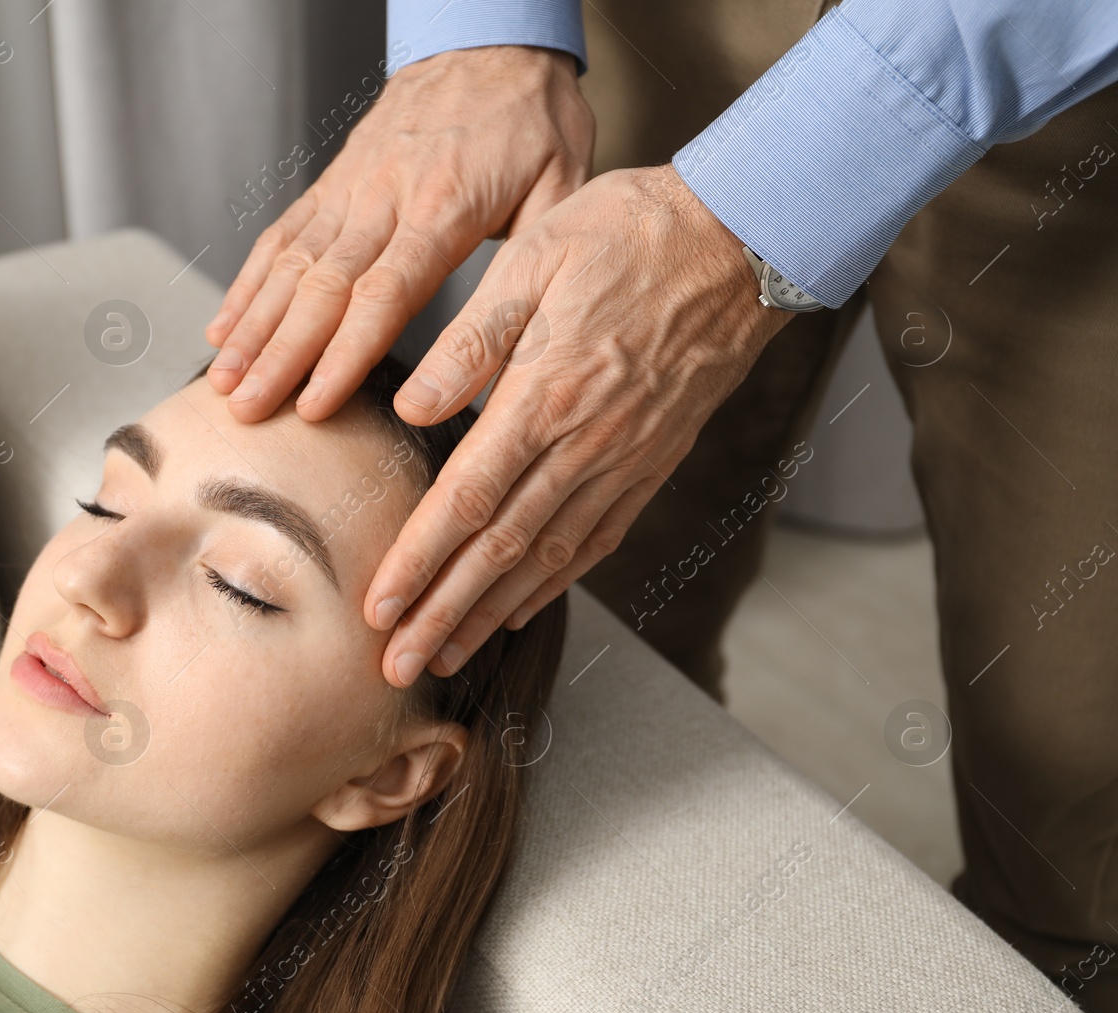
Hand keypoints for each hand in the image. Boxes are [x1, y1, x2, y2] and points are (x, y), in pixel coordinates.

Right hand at [202, 44, 593, 414]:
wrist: (490, 39)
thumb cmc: (531, 116)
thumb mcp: (563, 184)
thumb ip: (539, 263)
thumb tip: (530, 344)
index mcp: (443, 207)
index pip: (384, 292)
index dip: (344, 352)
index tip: (314, 402)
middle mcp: (384, 197)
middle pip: (321, 287)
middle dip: (279, 355)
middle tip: (245, 408)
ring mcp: (350, 188)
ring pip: (290, 263)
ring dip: (252, 327)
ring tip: (223, 382)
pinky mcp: (333, 182)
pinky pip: (282, 235)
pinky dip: (247, 283)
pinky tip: (224, 328)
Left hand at [373, 164, 792, 685]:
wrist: (742, 242)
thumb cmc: (628, 235)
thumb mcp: (535, 258)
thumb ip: (470, 340)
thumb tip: (413, 408)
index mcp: (547, 394)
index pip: (467, 499)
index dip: (419, 562)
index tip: (378, 609)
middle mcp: (586, 445)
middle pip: (500, 551)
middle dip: (442, 616)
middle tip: (398, 668)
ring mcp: (624, 462)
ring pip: (545, 559)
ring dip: (489, 616)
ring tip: (446, 658)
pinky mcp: (649, 465)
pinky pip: (594, 541)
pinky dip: (551, 586)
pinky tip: (518, 612)